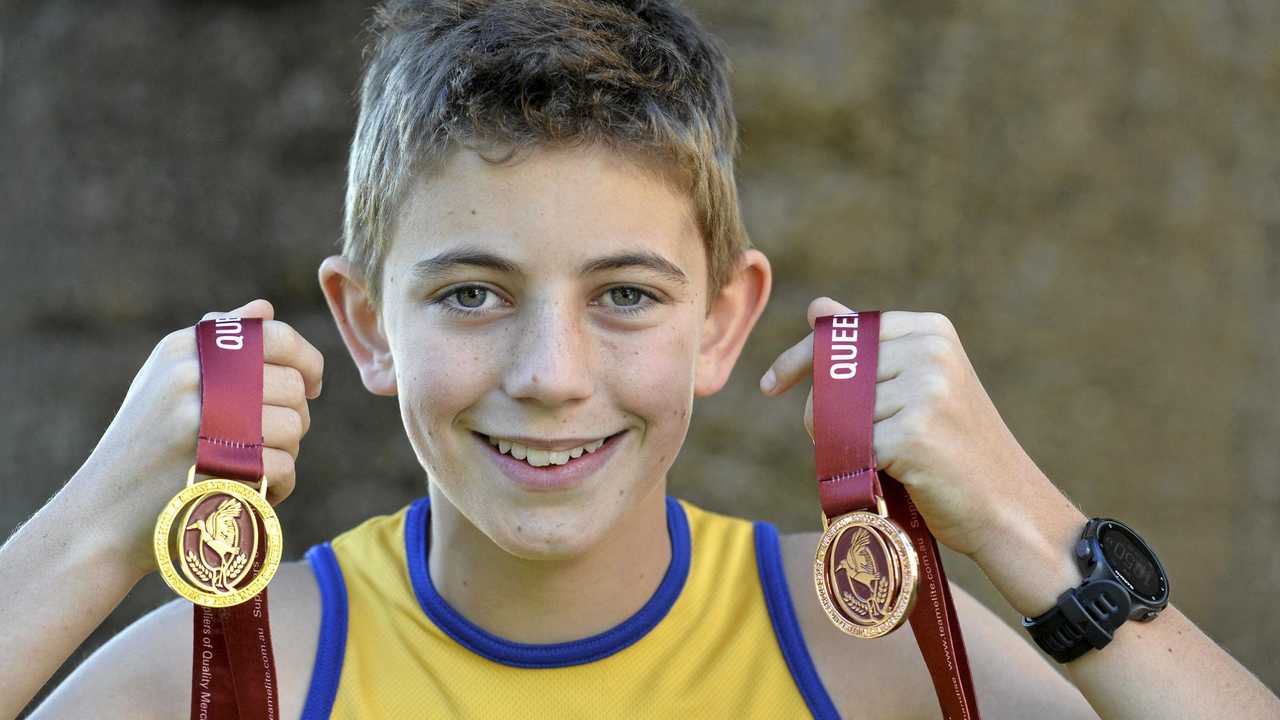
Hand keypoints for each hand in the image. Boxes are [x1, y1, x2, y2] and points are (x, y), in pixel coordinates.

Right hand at [69, 298, 323, 577]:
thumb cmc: (144, 448)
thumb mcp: (166, 383)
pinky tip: (247, 493)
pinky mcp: (211, 466)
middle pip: (292, 386)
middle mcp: (190, 376)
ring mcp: (198, 420)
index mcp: (182, 348)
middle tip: (267, 443)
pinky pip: (283, 468)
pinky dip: (276, 489)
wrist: (99, 518)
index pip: (276, 336)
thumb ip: (218, 344)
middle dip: (293, 418)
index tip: (311, 386)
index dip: (308, 361)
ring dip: (285, 455)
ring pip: (293, 427)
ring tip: (250, 468)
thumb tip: (267, 308)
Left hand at [760, 297, 1049, 558]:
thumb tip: (818, 307)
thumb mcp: (918, 386)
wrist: (1009, 510)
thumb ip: (868, 348)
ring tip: (877, 463)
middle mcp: (930, 351)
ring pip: (833, 412)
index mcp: (931, 330)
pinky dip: (856, 469)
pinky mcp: (913, 433)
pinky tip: (889, 479)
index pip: (842, 333)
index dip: (801, 359)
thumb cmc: (957, 450)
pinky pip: (850, 447)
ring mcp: (924, 390)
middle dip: (821, 413)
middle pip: (831, 375)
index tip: (771, 386)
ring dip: (836, 444)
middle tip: (847, 445)